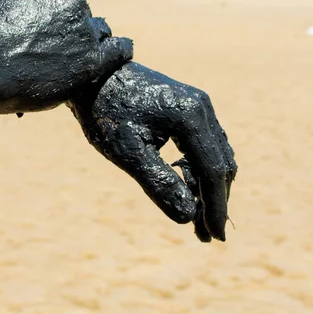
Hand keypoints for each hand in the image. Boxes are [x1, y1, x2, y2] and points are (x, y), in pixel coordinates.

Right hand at [0, 0, 132, 111]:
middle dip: (71, 27)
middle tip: (57, 47)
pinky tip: (119, 53)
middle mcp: (72, 0)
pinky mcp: (91, 60)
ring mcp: (84, 30)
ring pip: (98, 32)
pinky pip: (118, 50)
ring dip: (91, 41)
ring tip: (80, 56)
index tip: (48, 23)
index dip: (55, 9)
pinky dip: (120, 50)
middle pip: (81, 13)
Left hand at [68, 61, 236, 241]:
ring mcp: (198, 105)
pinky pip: (205, 144)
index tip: (214, 237)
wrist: (92, 76)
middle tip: (204, 235)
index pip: (213, 171)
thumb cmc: (105, 112)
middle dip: (214, 200)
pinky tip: (187, 186)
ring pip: (216, 154)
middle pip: (220, 164)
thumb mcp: (128, 151)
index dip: (215, 207)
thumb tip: (188, 216)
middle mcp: (202, 107)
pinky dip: (200, 168)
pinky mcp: (189, 107)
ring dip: (208, 186)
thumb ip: (159, 184)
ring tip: (196, 218)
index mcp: (190, 116)